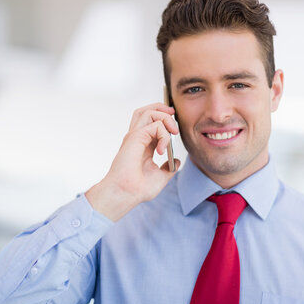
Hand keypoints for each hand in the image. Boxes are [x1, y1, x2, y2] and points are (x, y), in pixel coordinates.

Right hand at [86, 103, 180, 221]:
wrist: (126, 194)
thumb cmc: (137, 189)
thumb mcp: (160, 177)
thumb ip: (168, 168)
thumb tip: (177, 162)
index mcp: (141, 146)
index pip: (150, 123)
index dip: (164, 121)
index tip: (175, 131)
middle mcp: (136, 139)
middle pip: (145, 111)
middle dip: (162, 109)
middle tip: (174, 117)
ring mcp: (134, 137)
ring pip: (147, 112)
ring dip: (165, 118)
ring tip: (172, 132)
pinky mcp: (135, 138)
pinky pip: (155, 126)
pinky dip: (164, 134)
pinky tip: (163, 149)